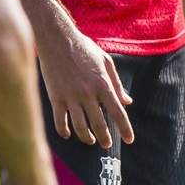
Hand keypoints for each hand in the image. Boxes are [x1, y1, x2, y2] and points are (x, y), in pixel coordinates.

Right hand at [39, 25, 133, 148]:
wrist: (57, 39)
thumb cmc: (84, 48)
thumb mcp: (106, 62)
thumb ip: (117, 84)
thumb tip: (127, 101)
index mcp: (103, 84)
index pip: (118, 112)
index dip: (125, 129)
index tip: (129, 140)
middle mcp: (88, 94)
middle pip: (100, 125)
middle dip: (105, 138)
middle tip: (107, 144)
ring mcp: (71, 97)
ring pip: (80, 127)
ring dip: (87, 138)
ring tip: (91, 140)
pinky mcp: (56, 98)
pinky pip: (60, 122)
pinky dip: (64, 131)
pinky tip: (68, 134)